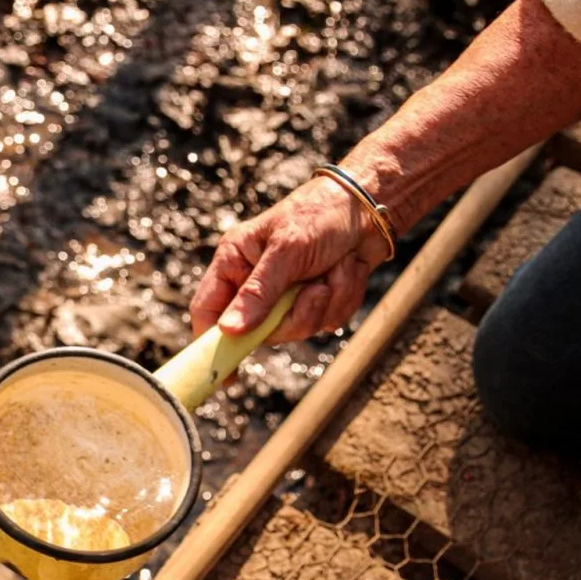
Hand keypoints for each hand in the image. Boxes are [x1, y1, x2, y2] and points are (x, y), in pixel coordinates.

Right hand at [189, 174, 393, 344]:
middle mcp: (255, 280)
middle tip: (315, 289)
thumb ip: (257, 293)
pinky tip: (348, 269)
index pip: (208, 310)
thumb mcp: (287, 251)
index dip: (211, 343)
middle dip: (296, 315)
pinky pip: (325, 320)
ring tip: (338, 269)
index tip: (224, 375)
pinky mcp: (315, 299)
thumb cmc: (321, 214)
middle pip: (261, 330)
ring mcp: (286, 294)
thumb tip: (229, 331)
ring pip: (298, 328)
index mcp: (235, 261)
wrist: (373, 204)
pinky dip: (343, 298)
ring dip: (326, 302)